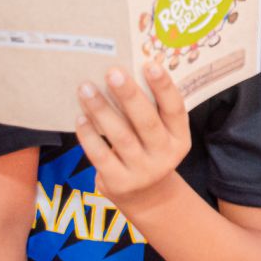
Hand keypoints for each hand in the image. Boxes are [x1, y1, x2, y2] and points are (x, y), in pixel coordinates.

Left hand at [76, 64, 190, 209]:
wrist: (145, 195)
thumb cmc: (149, 149)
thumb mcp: (161, 134)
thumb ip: (151, 110)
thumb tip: (126, 71)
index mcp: (179, 137)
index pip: (175, 109)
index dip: (164, 87)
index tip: (150, 64)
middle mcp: (165, 155)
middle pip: (146, 122)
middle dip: (128, 95)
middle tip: (112, 72)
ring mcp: (142, 171)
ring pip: (120, 137)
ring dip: (102, 110)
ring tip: (86, 88)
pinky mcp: (119, 182)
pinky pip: (101, 155)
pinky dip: (89, 136)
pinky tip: (80, 117)